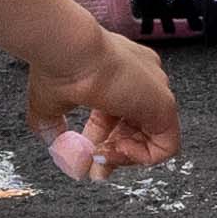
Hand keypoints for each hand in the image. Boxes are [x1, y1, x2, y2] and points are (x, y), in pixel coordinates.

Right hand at [33, 28, 181, 173]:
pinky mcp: (164, 104)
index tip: (86, 153)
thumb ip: (54, 124)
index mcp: (119, 74)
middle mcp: (141, 79)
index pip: (118, 116)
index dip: (103, 139)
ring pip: (153, 139)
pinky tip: (116, 151)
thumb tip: (52, 142)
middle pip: (136, 129)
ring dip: (124, 157)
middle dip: (113, 154)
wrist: (68, 48)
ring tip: (99, 156)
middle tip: (93, 168)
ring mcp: (155, 90)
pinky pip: (167, 146)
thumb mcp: (49, 104)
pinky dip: (142, 157)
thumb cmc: (58, 65)